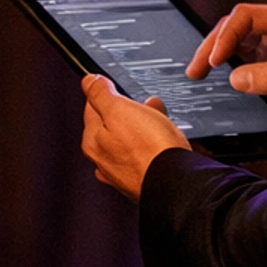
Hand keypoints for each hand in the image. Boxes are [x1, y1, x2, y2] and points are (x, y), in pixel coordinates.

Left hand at [80, 74, 186, 200]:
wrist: (177, 184)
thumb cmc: (149, 149)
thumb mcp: (119, 110)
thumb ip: (100, 94)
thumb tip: (88, 82)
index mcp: (93, 142)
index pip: (92, 107)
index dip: (108, 92)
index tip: (122, 88)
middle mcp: (105, 160)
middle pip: (114, 125)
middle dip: (131, 111)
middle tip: (147, 105)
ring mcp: (125, 173)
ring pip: (133, 140)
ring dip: (147, 127)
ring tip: (163, 122)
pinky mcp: (144, 180)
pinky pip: (148, 155)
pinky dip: (157, 145)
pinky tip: (168, 143)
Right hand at [187, 2, 266, 111]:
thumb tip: (237, 78)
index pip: (246, 16)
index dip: (226, 36)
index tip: (214, 61)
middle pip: (236, 26)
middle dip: (213, 45)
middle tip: (195, 71)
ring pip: (238, 41)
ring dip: (217, 55)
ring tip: (198, 75)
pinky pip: (246, 56)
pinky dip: (229, 65)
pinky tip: (217, 78)